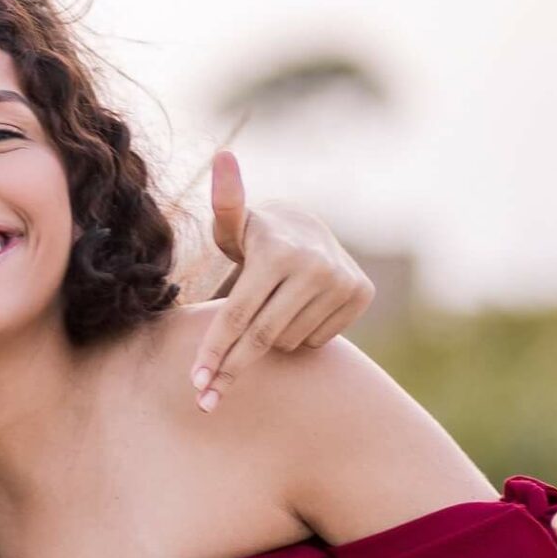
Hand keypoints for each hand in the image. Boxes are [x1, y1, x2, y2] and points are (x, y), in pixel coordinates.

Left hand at [190, 153, 373, 411]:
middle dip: (231, 369)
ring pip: (288, 342)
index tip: (196, 383)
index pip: (239, 314)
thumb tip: (222, 157)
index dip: (216, 352)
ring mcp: (341, 280)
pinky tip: (296, 309)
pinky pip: (316, 339)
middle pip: (262, 336)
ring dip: (269, 341)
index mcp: (276, 251)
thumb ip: (222, 203)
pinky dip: (298, 334)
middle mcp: (314, 264)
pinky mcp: (361, 295)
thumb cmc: (254, 237)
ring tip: (268, 309)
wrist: (310, 231)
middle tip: (206, 400)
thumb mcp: (233, 225)